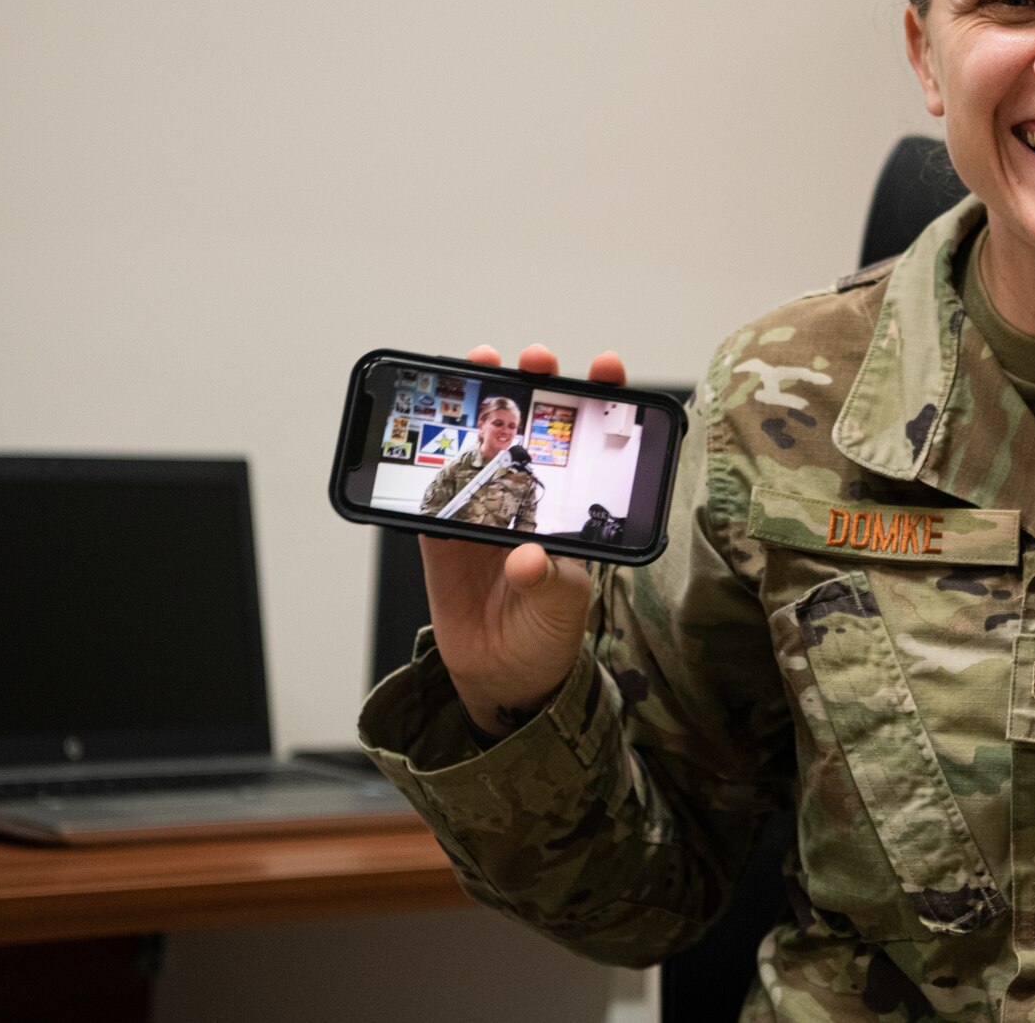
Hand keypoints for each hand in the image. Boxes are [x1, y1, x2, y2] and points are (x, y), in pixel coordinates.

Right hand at [420, 343, 625, 737]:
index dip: (598, 400)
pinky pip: (432, 489)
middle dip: (531, 383)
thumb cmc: (547, 633)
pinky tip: (427, 433)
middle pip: (529, 427)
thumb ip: (548, 580)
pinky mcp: (440, 530)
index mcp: (568, 505)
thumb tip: (526, 557)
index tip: (607, 369)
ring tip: (477, 369)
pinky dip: (427, 461)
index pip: (588, 443)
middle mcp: (526, 496)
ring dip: (476, 406)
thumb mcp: (563, 606)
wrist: (502, 676)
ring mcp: (481, 508)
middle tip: (532, 359)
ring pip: (479, 444)